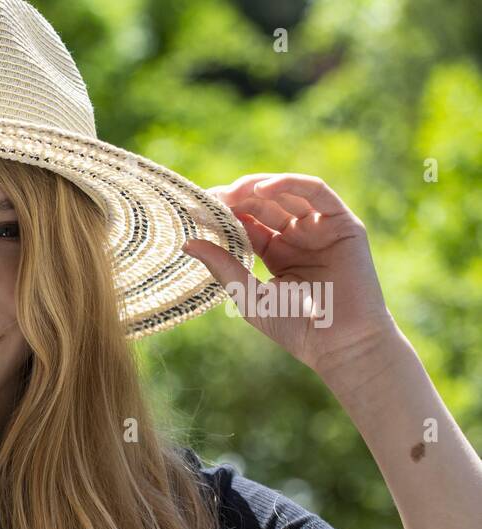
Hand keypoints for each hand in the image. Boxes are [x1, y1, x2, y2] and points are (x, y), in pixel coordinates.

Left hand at [182, 173, 398, 377]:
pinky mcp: (344, 224)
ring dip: (258, 187)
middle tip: (212, 198)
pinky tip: (261, 189)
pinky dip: (290, 184)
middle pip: (264, 205)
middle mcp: (298, 237)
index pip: (247, 222)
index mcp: (276, 252)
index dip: (223, 213)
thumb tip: (186, 243)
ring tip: (232, 192)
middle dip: (237, 197)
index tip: (198, 209)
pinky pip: (317, 192)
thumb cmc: (295, 326)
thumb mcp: (249, 295)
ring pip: (288, 194)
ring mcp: (321, 229)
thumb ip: (222, 267)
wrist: (340, 344)